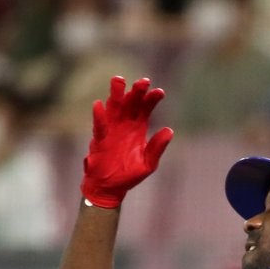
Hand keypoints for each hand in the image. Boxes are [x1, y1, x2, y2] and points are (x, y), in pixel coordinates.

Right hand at [81, 76, 173, 207]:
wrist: (111, 188)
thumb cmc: (130, 175)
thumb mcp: (149, 163)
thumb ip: (157, 147)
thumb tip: (170, 130)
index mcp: (138, 129)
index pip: (145, 109)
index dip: (152, 99)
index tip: (160, 92)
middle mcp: (124, 125)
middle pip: (130, 103)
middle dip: (136, 92)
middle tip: (144, 81)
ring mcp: (111, 130)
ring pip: (113, 108)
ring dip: (116, 95)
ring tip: (119, 80)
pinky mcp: (100, 140)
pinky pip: (99, 126)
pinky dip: (100, 117)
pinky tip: (100, 105)